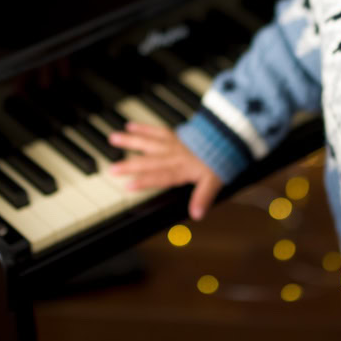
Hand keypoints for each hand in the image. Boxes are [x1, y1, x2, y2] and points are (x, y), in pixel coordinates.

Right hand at [106, 121, 223, 220]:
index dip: (144, 182)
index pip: (160, 176)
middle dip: (129, 165)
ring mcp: (172, 143)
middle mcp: (173, 155)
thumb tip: (197, 214)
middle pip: (149, 160)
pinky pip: (157, 130)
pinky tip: (131, 126)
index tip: (128, 185)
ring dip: (130, 141)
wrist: (229, 135)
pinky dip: (144, 127)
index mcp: (182, 169)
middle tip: (111, 168)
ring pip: (148, 142)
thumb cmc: (220, 159)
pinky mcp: (174, 134)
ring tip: (113, 139)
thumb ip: (203, 197)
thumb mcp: (215, 182)